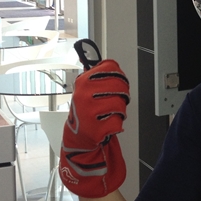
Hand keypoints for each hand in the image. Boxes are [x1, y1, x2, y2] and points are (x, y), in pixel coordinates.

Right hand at [60, 59, 130, 197]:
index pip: (111, 68)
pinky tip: (107, 125)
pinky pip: (118, 122)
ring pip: (120, 104)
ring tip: (111, 113)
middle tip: (118, 100)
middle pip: (119, 85)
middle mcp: (83, 95)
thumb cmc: (86, 112)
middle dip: (123, 94)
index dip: (120, 75)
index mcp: (83, 82)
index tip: (119, 81)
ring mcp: (88, 113)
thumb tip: (112, 63)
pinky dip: (117, 125)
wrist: (77, 137)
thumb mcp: (87, 89)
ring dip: (120, 111)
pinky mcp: (95, 129)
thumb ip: (98, 76)